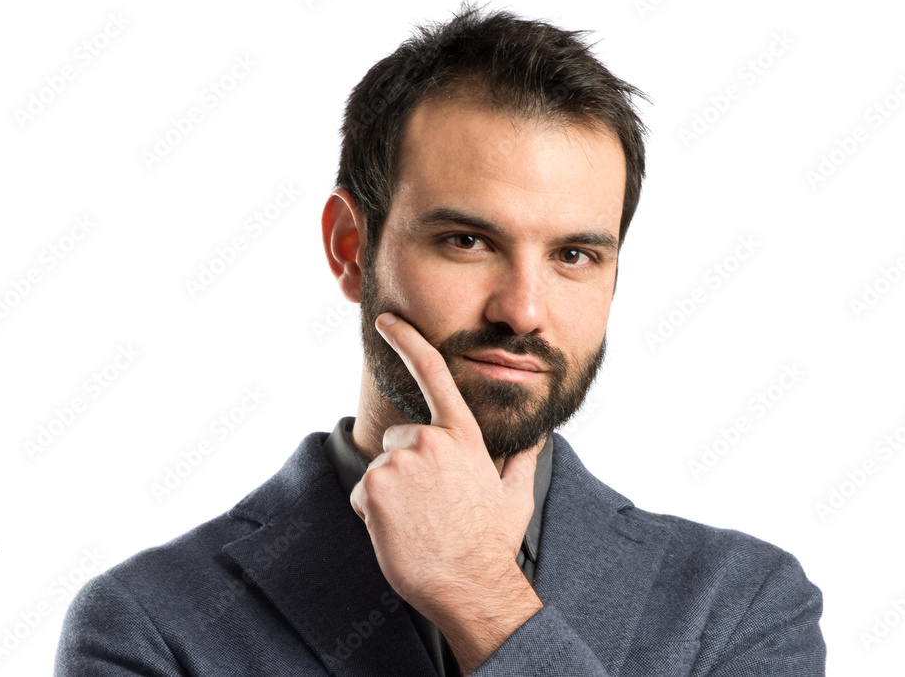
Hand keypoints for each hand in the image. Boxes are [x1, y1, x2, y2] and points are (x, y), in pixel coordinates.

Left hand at [349, 312, 544, 671]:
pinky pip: (362, 493)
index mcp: (463, 436)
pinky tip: (400, 531)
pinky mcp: (376, 487)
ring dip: (390, 494)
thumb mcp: (515, 493)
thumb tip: (541, 433)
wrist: (470, 584)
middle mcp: (430, 440)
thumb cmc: (491, 542)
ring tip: (418, 522)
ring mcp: (401, 462)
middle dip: (406, 467)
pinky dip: (372, 514)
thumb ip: (522, 456)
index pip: (433, 374)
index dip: (408, 341)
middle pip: (398, 440)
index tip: (387, 320)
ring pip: (380, 469)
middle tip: (429, 506)